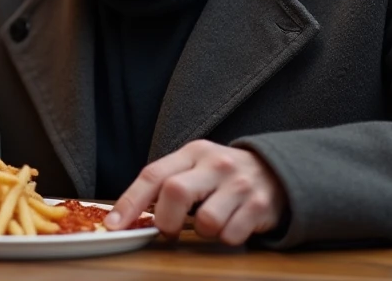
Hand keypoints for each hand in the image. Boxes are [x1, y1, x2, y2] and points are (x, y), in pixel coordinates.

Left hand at [106, 140, 286, 243]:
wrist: (276, 171)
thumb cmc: (223, 175)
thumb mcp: (196, 167)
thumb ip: (167, 183)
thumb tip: (127, 215)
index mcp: (193, 152)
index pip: (154, 174)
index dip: (130, 201)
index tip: (114, 224)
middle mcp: (216, 164)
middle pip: (176, 192)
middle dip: (166, 221)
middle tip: (169, 231)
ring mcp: (240, 184)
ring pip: (206, 222)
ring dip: (202, 232)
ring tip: (211, 221)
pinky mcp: (260, 206)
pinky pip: (230, 236)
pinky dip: (226, 238)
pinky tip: (232, 223)